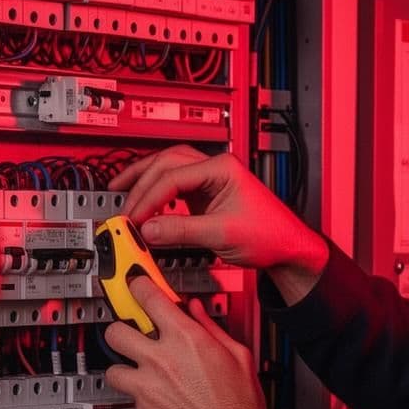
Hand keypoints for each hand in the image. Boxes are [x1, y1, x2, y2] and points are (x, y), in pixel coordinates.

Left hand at [103, 277, 275, 408]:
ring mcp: (147, 388)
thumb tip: (198, 312)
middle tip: (131, 334)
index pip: (149, 298)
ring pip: (113, 369)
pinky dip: (142, 398)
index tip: (134, 285)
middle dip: (122, 329)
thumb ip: (211, 328)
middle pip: (116, 331)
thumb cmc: (240, 406)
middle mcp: (161, 360)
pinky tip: (160, 400)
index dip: (137, 286)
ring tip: (139, 372)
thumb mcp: (237, 355)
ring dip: (124, 369)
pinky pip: (131, 399)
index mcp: (186, 339)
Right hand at [109, 145, 328, 303]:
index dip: (148, 198)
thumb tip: (147, 229)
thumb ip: (181, 230)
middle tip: (122, 205)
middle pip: (166, 162)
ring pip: (168, 168)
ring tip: (121, 190)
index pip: (173, 176)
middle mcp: (215, 167)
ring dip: (144, 180)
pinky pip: (175, 185)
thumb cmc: (269, 234)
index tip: (134, 218)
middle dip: (140, 183)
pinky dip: (157, 192)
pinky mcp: (207, 193)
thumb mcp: (221, 234)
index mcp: (221, 168)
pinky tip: (146, 203)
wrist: (287, 246)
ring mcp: (210, 179)